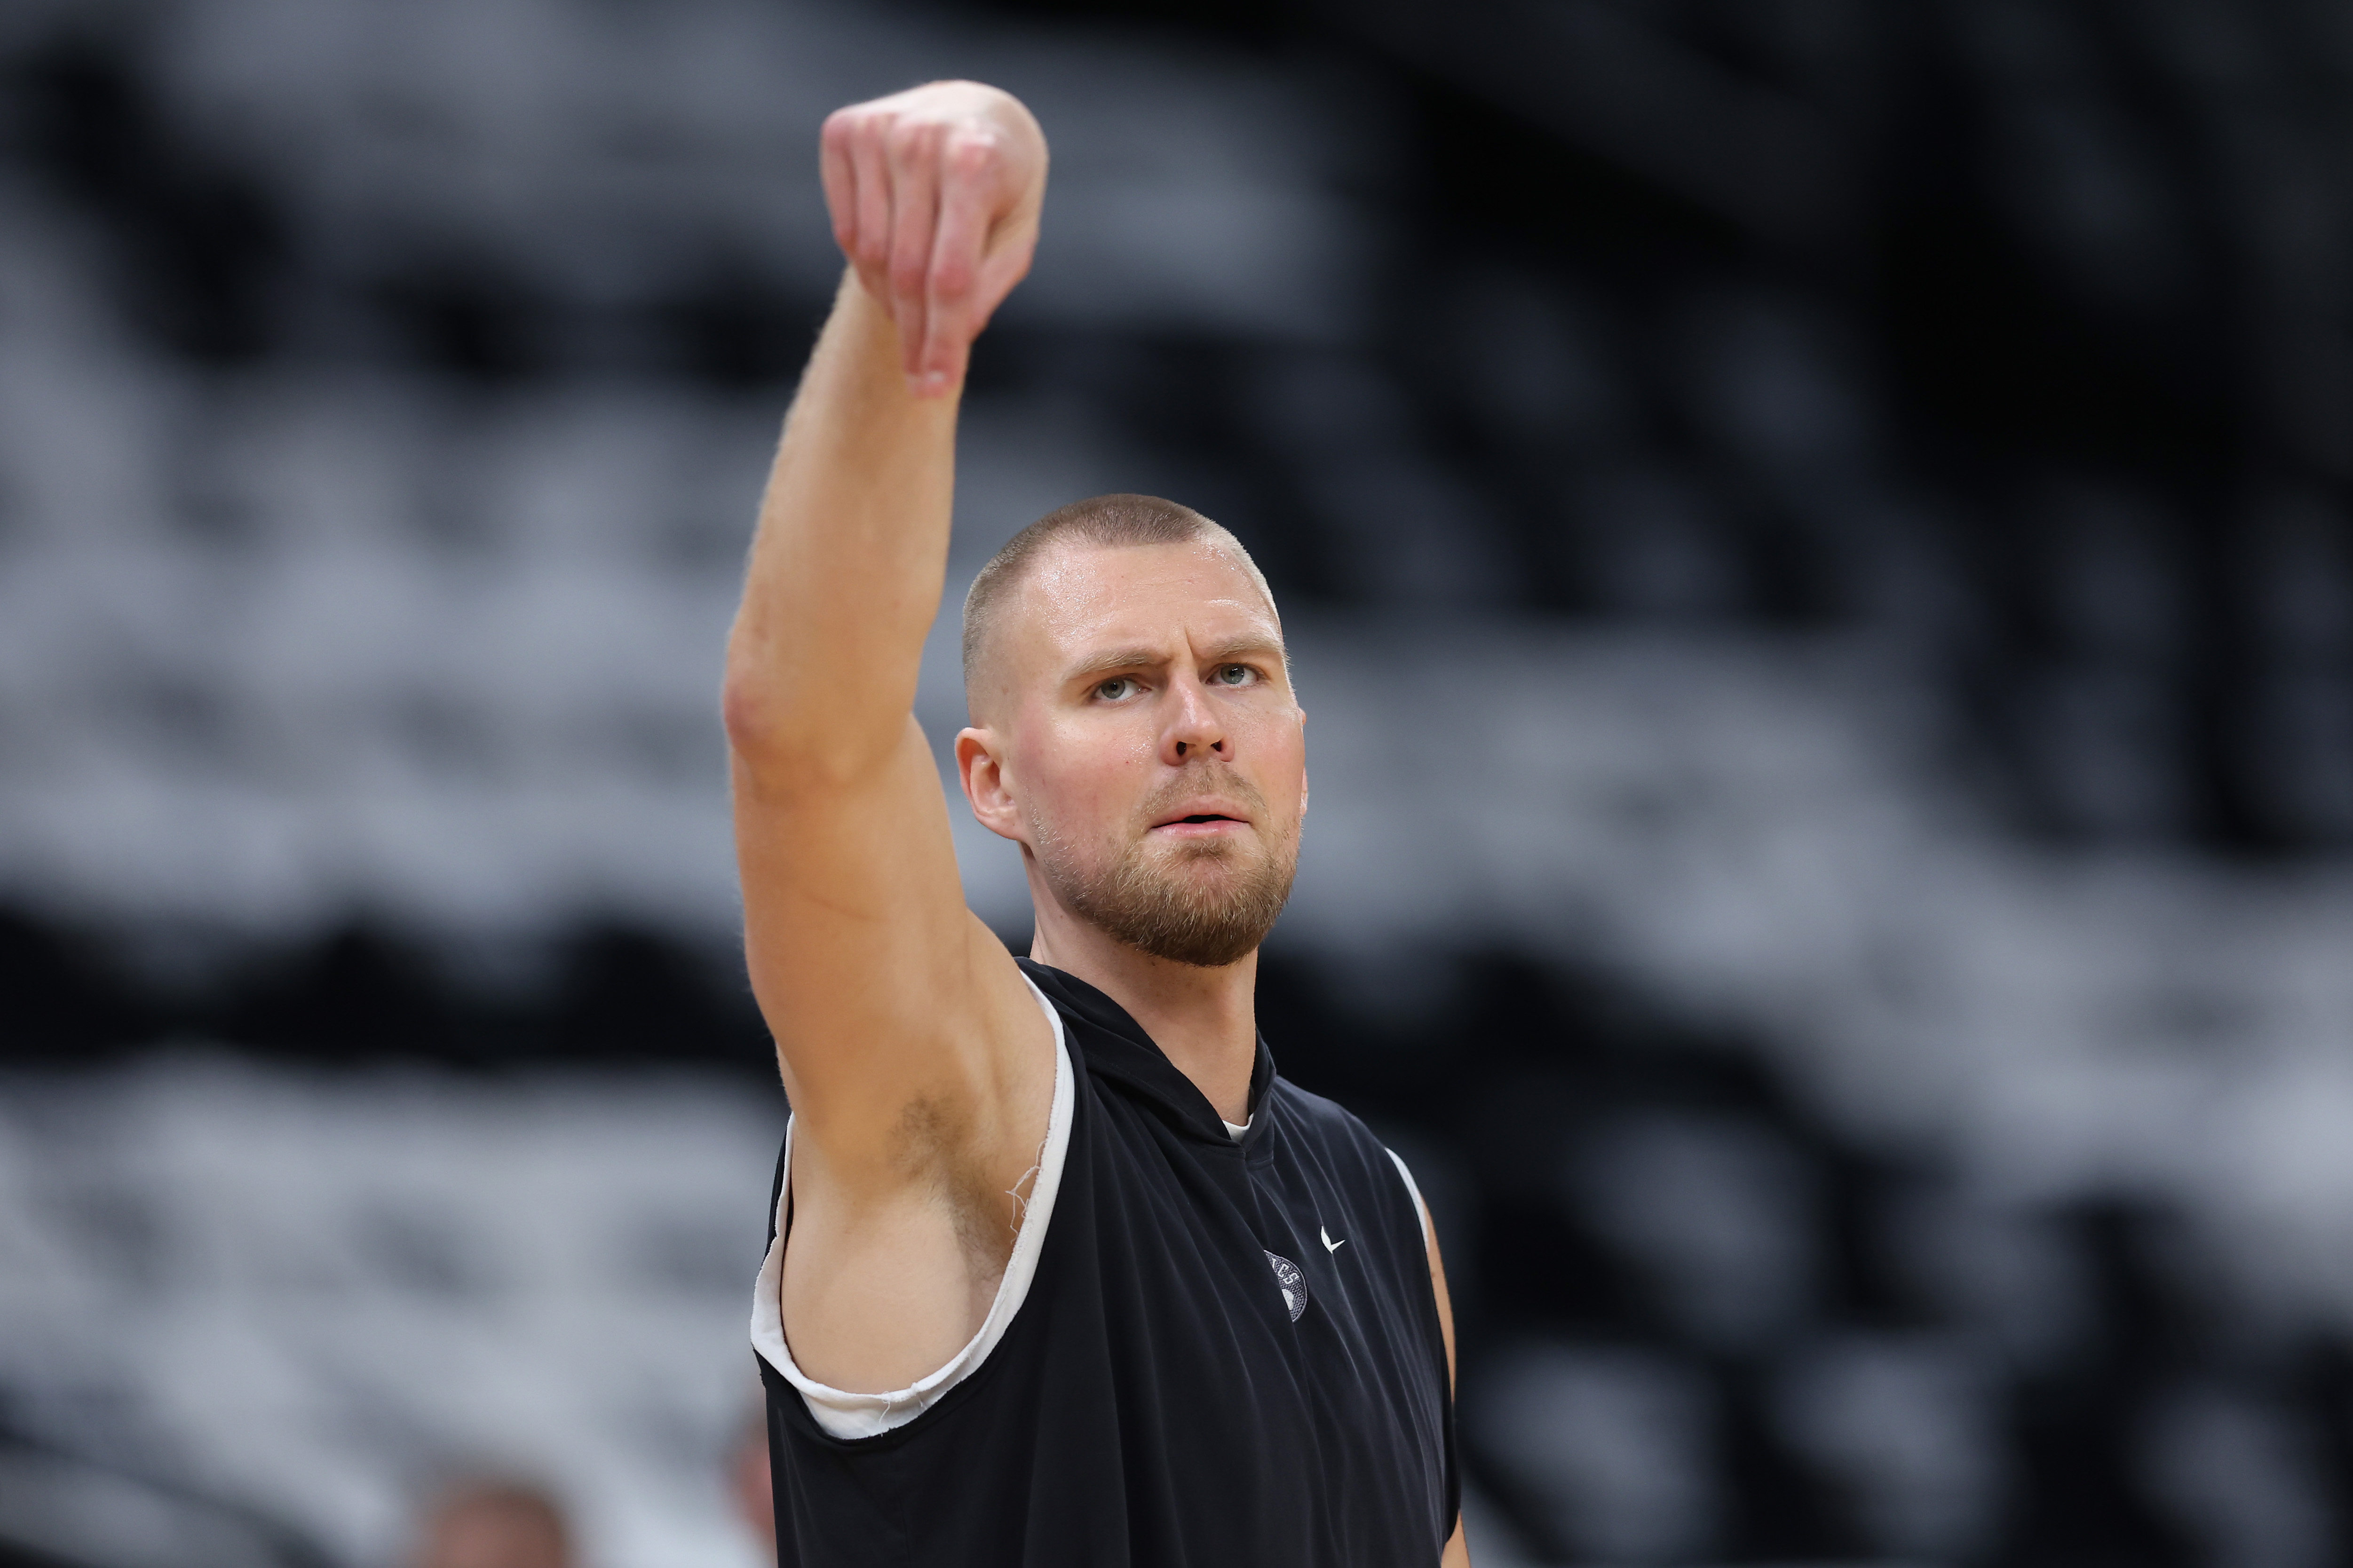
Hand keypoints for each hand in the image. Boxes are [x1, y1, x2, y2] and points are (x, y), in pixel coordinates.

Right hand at [820, 81, 1046, 396]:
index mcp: (975, 163)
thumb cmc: (1004, 186)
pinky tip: (891, 268)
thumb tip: (952, 340)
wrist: (975, 111)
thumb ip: (988, 283)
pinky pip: (845, 228)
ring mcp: (878, 130)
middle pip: (908, 272)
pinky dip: (866, 263)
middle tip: (920, 384)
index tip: (934, 388)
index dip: (941, 340)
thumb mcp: (1017, 234)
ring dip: (891, 303)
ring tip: (914, 317)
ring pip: (870, 255)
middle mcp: (922, 140)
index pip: (950, 276)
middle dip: (915, 337)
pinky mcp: (843, 131)